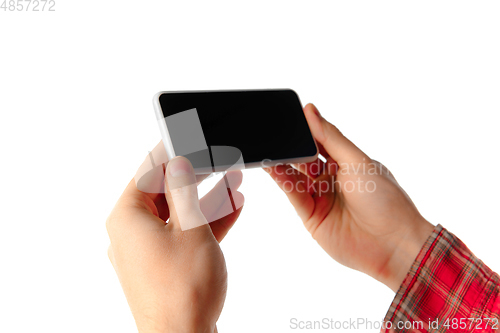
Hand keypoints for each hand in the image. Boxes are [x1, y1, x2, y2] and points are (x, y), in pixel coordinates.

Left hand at [107, 153, 243, 332]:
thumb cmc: (183, 288)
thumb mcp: (190, 227)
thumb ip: (184, 190)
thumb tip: (178, 163)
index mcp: (127, 218)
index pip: (147, 172)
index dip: (170, 152)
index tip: (188, 136)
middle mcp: (132, 233)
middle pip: (164, 192)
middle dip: (196, 175)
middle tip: (217, 157)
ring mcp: (148, 251)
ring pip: (179, 213)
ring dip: (207, 197)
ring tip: (234, 178)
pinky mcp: (164, 265)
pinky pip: (184, 234)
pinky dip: (206, 221)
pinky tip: (233, 205)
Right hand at [266, 104, 433, 291]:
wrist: (393, 243)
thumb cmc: (385, 199)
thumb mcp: (357, 161)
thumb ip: (330, 137)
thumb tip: (311, 109)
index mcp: (347, 162)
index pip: (320, 141)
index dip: (306, 130)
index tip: (290, 116)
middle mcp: (331, 179)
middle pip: (304, 159)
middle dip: (291, 148)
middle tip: (276, 134)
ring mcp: (321, 198)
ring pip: (295, 176)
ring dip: (282, 163)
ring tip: (269, 150)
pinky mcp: (311, 216)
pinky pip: (293, 195)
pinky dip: (282, 181)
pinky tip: (273, 167)